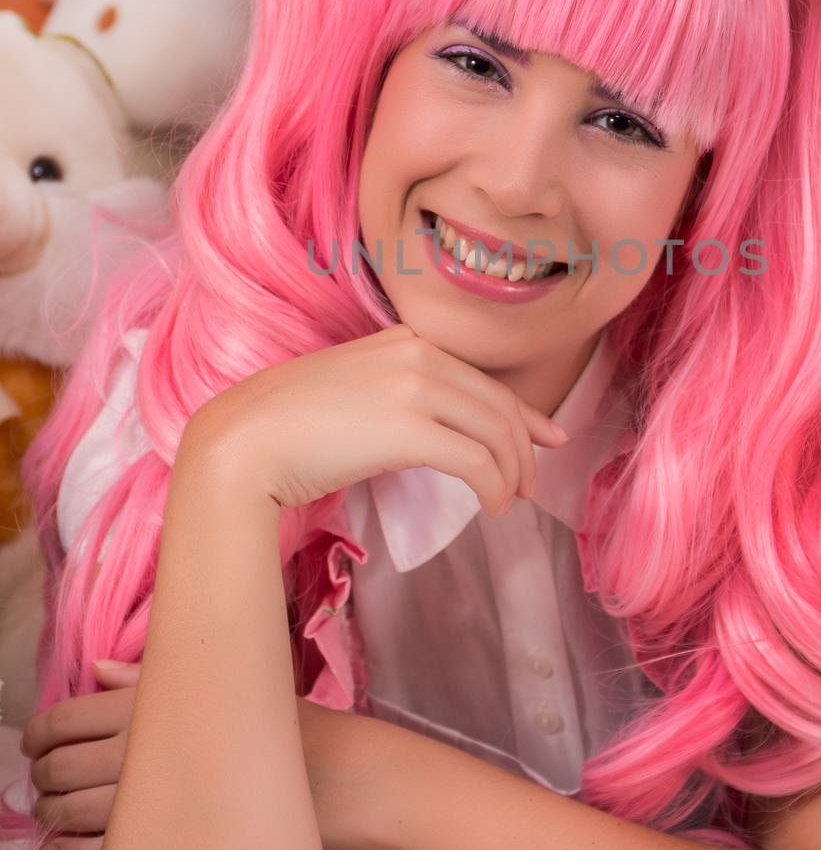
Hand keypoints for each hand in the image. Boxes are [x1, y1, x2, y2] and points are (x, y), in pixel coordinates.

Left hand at [24, 661, 384, 849]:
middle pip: (61, 767)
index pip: (68, 717)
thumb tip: (99, 670)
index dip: (39, 732)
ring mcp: (150, 804)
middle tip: (42, 780)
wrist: (335, 780)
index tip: (35, 742)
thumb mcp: (228, 688)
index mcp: (153, 705)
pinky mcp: (163, 849)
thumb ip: (154, 681)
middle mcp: (144, 750)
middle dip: (41, 777)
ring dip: (51, 818)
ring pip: (70, 815)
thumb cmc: (285, 728)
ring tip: (53, 817)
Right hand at [185, 322, 568, 515]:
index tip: (547, 439)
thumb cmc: (288, 424)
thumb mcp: (354, 389)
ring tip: (508, 502)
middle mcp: (418, 354)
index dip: (524, 413)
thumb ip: (398, 394)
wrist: (244, 440)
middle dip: (524, 450)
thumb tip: (435, 429)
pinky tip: (489, 508)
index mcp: (406, 341)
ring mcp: (414, 388)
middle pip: (498, 406)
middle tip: (529, 486)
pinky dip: (493, 488)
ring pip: (495, 433)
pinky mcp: (408, 429)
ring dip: (511, 473)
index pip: (482, 379)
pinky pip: (476, 461)